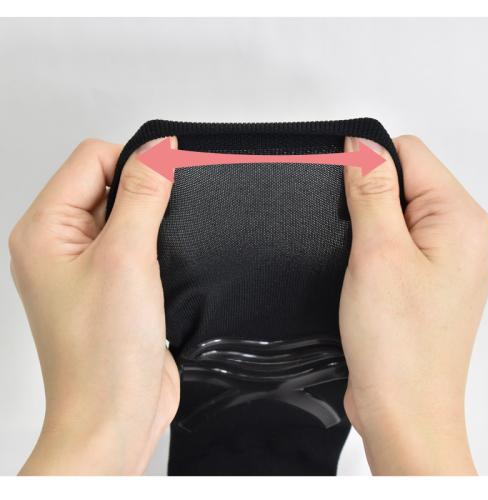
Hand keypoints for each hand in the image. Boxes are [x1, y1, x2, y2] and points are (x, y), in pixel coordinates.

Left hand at [10, 137, 179, 474]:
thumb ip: (142, 195)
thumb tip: (159, 150)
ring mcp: (85, 267)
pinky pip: (135, 244)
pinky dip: (155, 247)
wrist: (114, 415)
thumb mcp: (126, 257)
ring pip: (125, 215)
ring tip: (157, 258)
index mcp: (44, 230)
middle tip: (159, 230)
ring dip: (152, 225)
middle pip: (107, 184)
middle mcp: (59, 245)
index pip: (91, 159)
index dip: (133, 163)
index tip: (166, 183)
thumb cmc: (103, 354)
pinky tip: (163, 270)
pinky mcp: (111, 285)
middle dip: (143, 195)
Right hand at [340, 135, 487, 474]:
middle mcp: (462, 237)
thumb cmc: (400, 346)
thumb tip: (362, 146)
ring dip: (370, 230)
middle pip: (405, 181)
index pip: (410, 155)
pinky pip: (396, 242)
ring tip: (364, 266)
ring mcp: (445, 260)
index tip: (346, 199)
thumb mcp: (377, 253)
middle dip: (370, 203)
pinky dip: (373, 250)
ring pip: (396, 213)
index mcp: (462, 221)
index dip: (369, 166)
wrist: (402, 409)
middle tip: (360, 245)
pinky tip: (366, 276)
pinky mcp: (426, 279)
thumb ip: (371, 192)